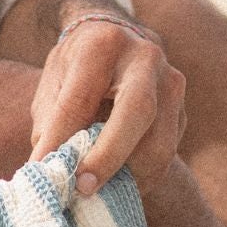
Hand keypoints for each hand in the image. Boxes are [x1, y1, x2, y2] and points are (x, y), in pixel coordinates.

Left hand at [28, 11, 185, 196]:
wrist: (115, 38)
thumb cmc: (76, 67)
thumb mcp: (54, 82)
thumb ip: (52, 123)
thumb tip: (48, 172)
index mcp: (104, 44)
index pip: (83, 98)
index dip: (62, 138)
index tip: (44, 169)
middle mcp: (145, 58)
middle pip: (138, 112)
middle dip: (109, 156)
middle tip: (83, 187)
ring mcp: (171, 84)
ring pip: (159, 143)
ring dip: (127, 175)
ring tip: (97, 188)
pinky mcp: (183, 111)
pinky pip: (166, 155)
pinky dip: (140, 176)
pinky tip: (117, 180)